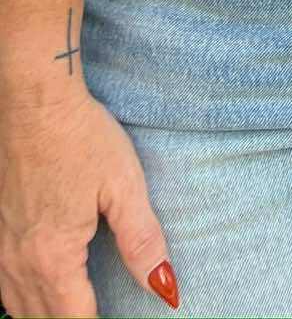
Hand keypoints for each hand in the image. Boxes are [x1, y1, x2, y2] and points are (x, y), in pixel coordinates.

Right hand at [0, 83, 176, 316]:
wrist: (35, 103)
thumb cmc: (81, 138)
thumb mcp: (124, 186)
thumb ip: (142, 242)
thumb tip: (165, 288)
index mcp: (53, 258)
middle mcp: (19, 263)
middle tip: (103, 316)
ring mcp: (2, 251)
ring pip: (19, 310)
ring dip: (49, 318)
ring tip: (81, 312)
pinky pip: (6, 291)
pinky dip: (26, 304)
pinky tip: (43, 296)